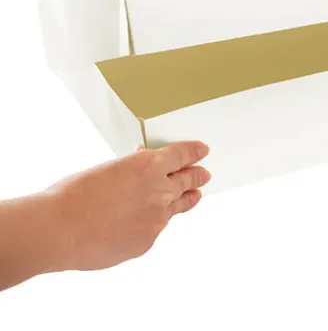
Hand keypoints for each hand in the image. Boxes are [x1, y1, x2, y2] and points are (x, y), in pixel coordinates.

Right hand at [44, 142, 210, 271]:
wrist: (57, 230)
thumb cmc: (73, 195)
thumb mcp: (109, 168)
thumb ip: (133, 168)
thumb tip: (142, 167)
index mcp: (148, 165)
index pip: (182, 154)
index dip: (194, 152)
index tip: (202, 151)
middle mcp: (159, 190)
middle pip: (187, 181)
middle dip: (197, 177)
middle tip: (204, 175)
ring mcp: (156, 218)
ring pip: (175, 207)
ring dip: (183, 200)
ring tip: (193, 196)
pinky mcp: (147, 241)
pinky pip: (155, 229)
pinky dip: (151, 223)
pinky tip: (143, 222)